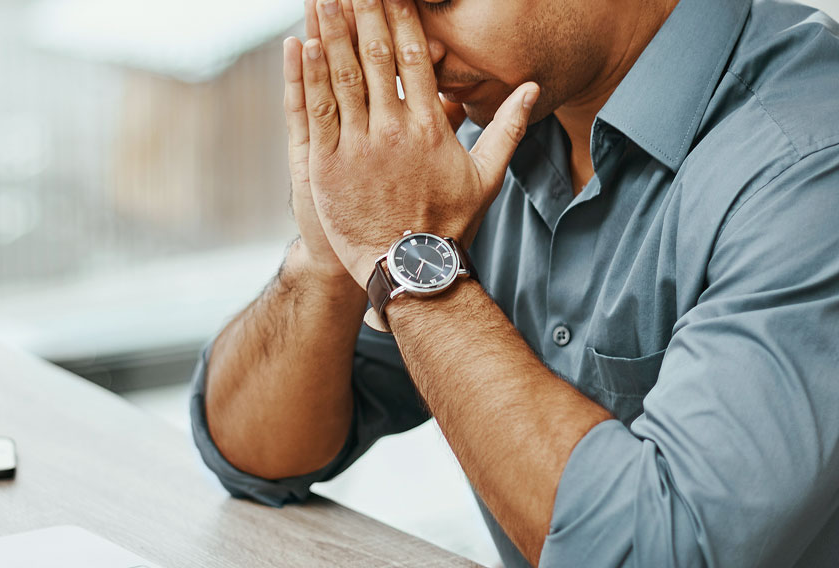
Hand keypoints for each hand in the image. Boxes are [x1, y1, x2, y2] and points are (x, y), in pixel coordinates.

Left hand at [291, 0, 538, 287]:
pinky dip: (310, 76)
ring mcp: (357, 147)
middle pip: (374, 56)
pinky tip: (306, 42)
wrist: (411, 270)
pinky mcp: (327, 167)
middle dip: (363, 10)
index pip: (414, 58)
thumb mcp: (487, 177)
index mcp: (430, 126)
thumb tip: (532, 87)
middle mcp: (393, 130)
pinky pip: (317, 112)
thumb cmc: (449, 225)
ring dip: (331, 31)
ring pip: (342, 77)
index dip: (401, 17)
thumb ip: (508, 128)